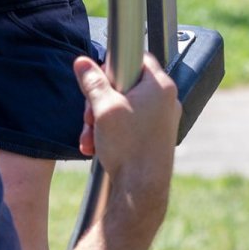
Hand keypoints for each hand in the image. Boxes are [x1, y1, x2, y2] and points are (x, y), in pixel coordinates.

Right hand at [73, 53, 179, 199]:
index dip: (113, 66)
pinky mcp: (155, 137)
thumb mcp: (103, 108)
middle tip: (89, 115)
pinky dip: (112, 132)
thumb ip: (92, 81)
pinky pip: (129, 125)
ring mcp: (162, 120)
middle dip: (100, 101)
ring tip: (91, 136)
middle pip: (125, 85)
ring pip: (124, 107)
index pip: (136, 57)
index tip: (100, 80)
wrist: (141, 191)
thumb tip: (82, 63)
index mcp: (160, 86)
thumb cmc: (129, 148)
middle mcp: (166, 100)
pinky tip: (97, 145)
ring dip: (101, 120)